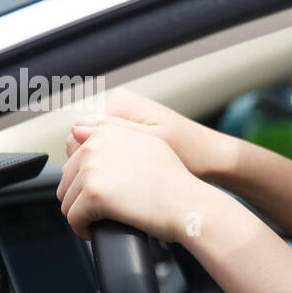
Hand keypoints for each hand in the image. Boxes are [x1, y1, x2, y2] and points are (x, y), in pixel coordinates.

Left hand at [57, 122, 209, 243]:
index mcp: (108, 132)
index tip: (99, 195)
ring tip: (98, 222)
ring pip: (67, 200)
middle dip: (80, 199)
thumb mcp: (150, 145)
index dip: (84, 182)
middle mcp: (96, 145)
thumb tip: (83, 134)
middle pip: (67, 179)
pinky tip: (95, 231)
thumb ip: (117, 138)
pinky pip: (73, 217)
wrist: (190, 204)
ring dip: (81, 215)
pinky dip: (82, 229)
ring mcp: (93, 168)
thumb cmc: (176, 182)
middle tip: (99, 213)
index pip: (74, 158)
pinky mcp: (93, 194)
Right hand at [66, 87, 236, 181]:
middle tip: (111, 190)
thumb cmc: (192, 152)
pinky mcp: (129, 136)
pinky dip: (111, 171)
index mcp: (119, 103)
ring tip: (121, 187)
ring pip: (91, 153)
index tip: (102, 184)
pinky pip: (106, 155)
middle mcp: (117, 108)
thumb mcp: (154, 143)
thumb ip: (115, 133)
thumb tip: (77, 129)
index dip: (85, 165)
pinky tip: (126, 183)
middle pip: (81, 144)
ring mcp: (122, 123)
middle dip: (91, 169)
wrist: (214, 159)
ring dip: (100, 172)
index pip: (77, 135)